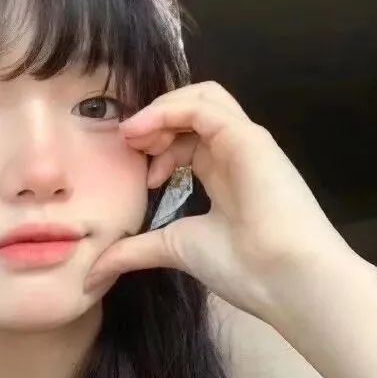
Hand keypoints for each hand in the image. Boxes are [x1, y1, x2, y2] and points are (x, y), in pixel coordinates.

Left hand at [84, 81, 353, 320]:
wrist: (283, 279)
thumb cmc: (239, 267)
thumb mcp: (174, 250)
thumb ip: (135, 251)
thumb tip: (93, 273)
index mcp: (223, 176)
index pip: (188, 139)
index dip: (158, 148)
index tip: (141, 179)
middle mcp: (233, 153)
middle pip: (192, 111)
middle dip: (155, 123)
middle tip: (130, 146)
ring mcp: (243, 142)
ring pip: (201, 98)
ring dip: (161, 111)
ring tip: (135, 136)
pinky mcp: (248, 138)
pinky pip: (205, 106)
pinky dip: (169, 111)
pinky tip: (145, 133)